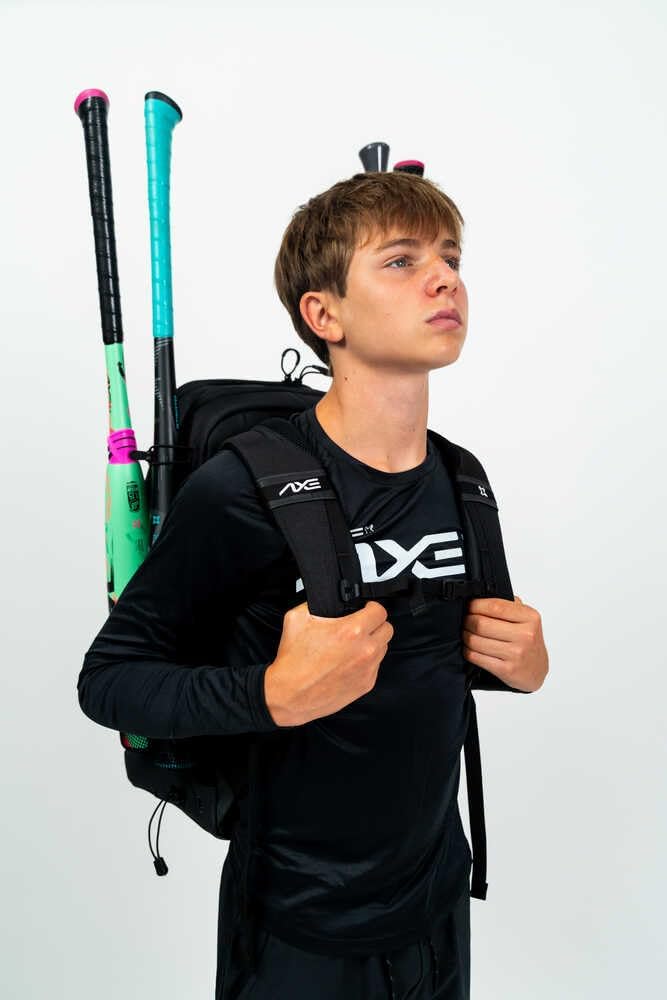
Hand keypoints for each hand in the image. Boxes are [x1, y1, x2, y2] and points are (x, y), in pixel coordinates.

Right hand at [264, 600, 393, 725]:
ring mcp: (367, 669)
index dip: (372, 607)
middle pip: (387, 629)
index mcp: (351, 632)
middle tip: (362, 626)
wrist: (290, 695)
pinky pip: (375, 667)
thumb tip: (324, 599)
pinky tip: (349, 662)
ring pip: (383, 648)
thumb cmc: (293, 662)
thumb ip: (315, 603)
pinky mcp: (366, 684)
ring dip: (372, 644)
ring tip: (353, 645)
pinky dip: (366, 662)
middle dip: (375, 625)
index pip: (380, 611)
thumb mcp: (296, 618)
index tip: (366, 609)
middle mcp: (364, 650)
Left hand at [462, 595, 548, 692]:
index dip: (475, 605)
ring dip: (465, 636)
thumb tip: (481, 596)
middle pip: (481, 624)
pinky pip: (476, 657)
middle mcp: (525, 635)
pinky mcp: (507, 670)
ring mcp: (516, 653)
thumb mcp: (526, 618)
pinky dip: (468, 651)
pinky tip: (470, 648)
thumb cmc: (528, 640)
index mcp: (530, 617)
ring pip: (475, 641)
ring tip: (466, 634)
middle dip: (467, 621)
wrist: (537, 669)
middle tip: (465, 620)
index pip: (495, 606)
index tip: (469, 606)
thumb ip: (509, 605)